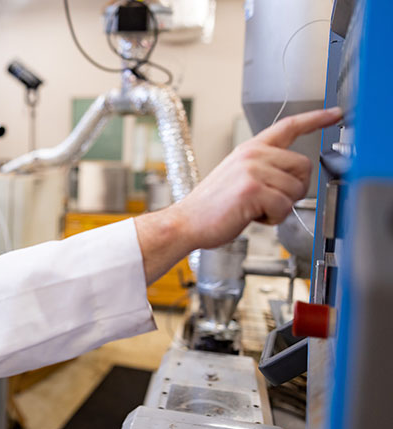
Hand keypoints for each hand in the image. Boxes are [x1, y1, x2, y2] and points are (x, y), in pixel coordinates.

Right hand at [135, 107, 341, 284]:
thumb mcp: (237, 176)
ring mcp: (252, 171)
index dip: (316, 118)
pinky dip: (272, 219)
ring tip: (254, 208)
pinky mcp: (253, 190)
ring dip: (280, 207)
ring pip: (296, 190)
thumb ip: (265, 169)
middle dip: (294, 189)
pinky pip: (284, 207)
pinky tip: (252, 216)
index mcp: (249, 149)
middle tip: (270, 200)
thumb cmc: (211, 206)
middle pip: (303, 166)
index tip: (335, 113)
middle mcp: (252, 155)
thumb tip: (295, 178)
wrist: (186, 222)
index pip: (288, 127)